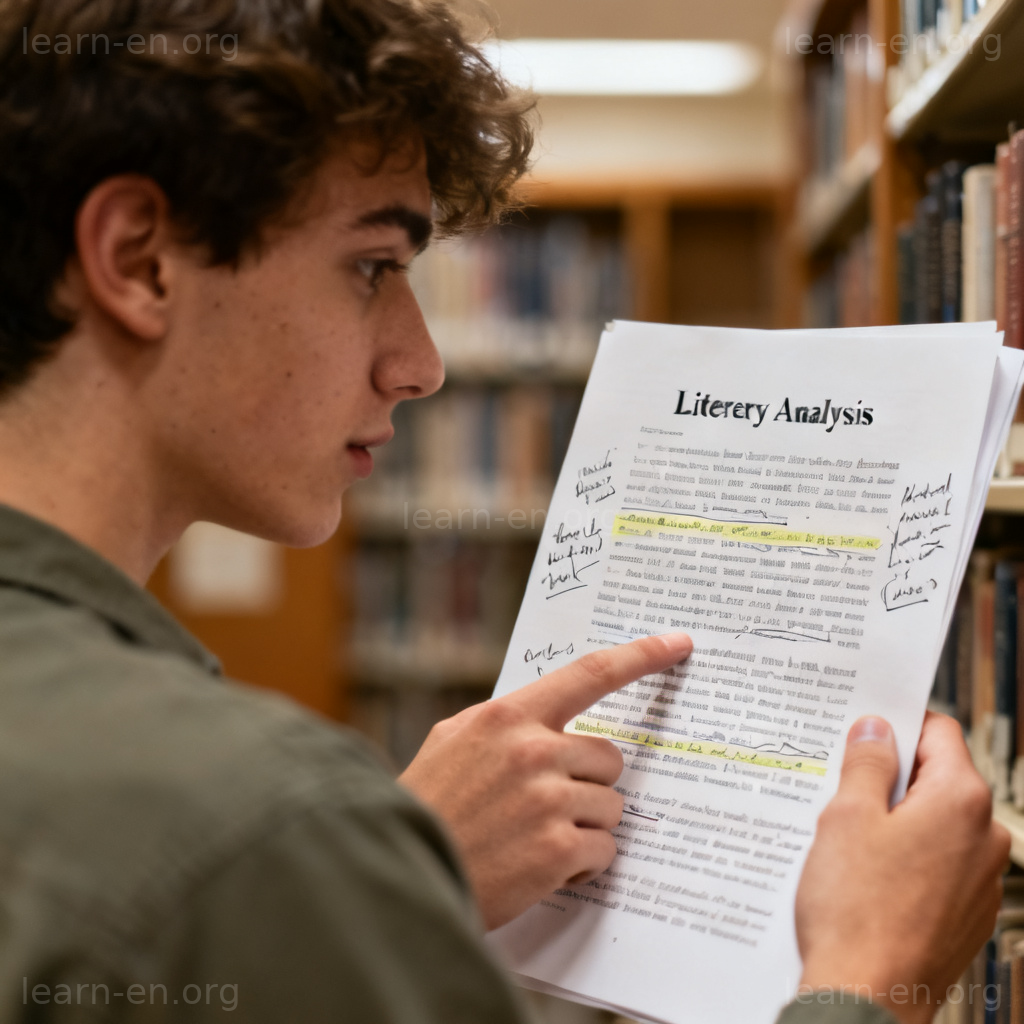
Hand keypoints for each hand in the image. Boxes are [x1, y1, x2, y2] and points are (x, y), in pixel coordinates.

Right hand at [398, 632, 693, 929]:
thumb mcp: (453, 741)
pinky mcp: (557, 851)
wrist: (399, 875)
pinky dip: (582, 864)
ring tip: (535, 839)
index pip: (589, 673)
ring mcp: (548, 800)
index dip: (640, 655)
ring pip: (611, 806)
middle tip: (548, 806)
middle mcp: (533, 751)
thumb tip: (550, 717)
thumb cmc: (428, 806)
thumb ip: (505, 722)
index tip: (677, 642)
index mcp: (508, 717)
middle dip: (589, 783)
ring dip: (584, 826)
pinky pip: (604, 850)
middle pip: (609, 758)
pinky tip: (542, 868)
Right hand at [795, 712, 1009, 1023]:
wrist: (867, 997)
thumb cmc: (856, 912)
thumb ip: (867, 763)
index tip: (863, 732)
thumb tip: (876, 730)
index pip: (937, 732)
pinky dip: (904, 857)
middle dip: (890, 777)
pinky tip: (865, 874)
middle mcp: (985, 837)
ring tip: (848, 839)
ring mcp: (981, 880)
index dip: (896, 727)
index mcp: (961, 801)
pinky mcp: (966, 912)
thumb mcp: (846, 816)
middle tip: (841, 787)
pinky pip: (936, 863)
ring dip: (895, 819)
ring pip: (934, 822)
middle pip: (937, 778)